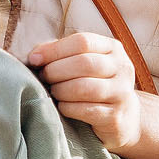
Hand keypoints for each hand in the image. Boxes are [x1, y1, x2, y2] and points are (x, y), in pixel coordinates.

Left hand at [26, 32, 143, 153]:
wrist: (124, 117)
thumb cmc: (93, 84)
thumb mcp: (82, 63)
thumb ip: (60, 53)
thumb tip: (35, 55)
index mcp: (112, 48)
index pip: (83, 41)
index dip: (54, 50)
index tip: (34, 59)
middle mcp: (122, 68)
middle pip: (84, 63)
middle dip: (55, 70)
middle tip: (43, 78)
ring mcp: (121, 93)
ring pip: (84, 87)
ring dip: (61, 90)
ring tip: (53, 92)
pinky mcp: (115, 117)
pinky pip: (85, 110)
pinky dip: (67, 107)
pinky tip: (62, 106)